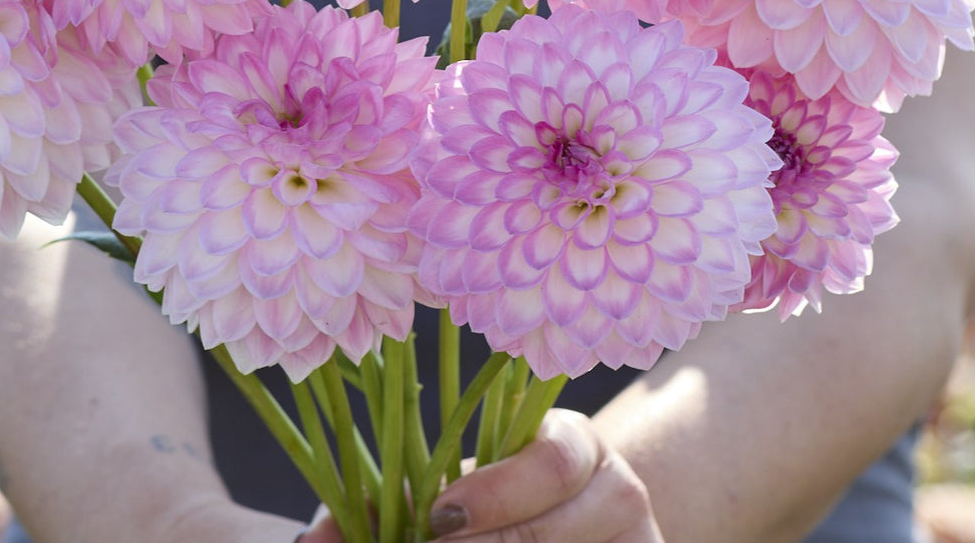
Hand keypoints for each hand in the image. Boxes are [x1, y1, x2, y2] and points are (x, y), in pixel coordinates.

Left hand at [423, 409, 664, 541]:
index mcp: (579, 442)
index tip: (440, 514)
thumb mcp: (474, 487)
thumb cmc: (513, 503)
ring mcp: (640, 542)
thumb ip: (410, 499)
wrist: (591, 528)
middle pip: (552, 533)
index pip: (553, 461)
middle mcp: (622, 491)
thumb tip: (334, 528)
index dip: (496, 492)